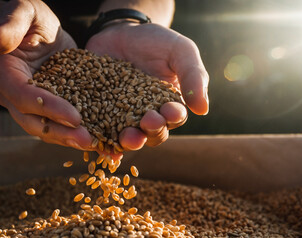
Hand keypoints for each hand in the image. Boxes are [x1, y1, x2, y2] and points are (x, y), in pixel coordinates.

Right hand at [0, 0, 92, 149]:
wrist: (39, 28)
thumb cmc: (30, 16)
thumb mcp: (23, 12)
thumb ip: (9, 25)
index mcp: (2, 73)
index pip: (23, 97)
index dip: (48, 108)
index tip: (75, 117)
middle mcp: (11, 94)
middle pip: (33, 121)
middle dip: (61, 132)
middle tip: (88, 140)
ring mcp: (28, 104)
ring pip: (45, 128)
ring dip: (69, 138)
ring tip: (95, 143)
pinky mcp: (46, 106)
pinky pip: (58, 123)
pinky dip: (75, 132)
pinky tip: (97, 138)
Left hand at [86, 22, 208, 158]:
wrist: (121, 31)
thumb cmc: (157, 42)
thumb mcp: (180, 51)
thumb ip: (193, 76)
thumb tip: (203, 109)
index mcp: (170, 104)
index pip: (175, 117)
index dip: (173, 117)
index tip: (172, 111)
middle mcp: (148, 115)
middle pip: (153, 132)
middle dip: (152, 130)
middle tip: (149, 121)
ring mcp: (123, 116)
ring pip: (129, 135)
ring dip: (130, 140)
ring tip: (129, 137)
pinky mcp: (100, 112)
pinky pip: (101, 129)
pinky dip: (101, 139)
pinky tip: (98, 141)